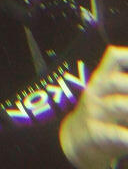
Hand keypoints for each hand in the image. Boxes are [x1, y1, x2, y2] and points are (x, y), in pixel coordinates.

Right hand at [59, 45, 127, 168]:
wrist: (74, 140)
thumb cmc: (101, 115)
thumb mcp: (108, 95)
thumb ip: (123, 85)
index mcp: (102, 79)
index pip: (113, 57)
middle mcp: (97, 92)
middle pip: (115, 80)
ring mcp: (95, 112)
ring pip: (117, 105)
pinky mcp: (96, 134)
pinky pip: (115, 134)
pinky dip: (127, 136)